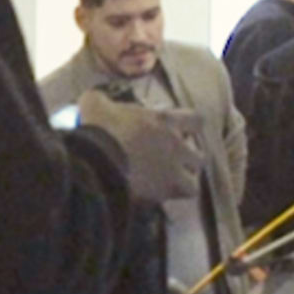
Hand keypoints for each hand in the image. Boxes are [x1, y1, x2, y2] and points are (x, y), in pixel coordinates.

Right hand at [71, 91, 198, 206]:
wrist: (95, 162)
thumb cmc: (97, 130)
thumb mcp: (94, 105)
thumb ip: (99, 100)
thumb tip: (94, 98)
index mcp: (164, 121)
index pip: (196, 120)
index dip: (190, 127)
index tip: (179, 132)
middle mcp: (176, 145)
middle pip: (199, 154)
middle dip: (187, 159)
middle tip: (171, 162)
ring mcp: (174, 169)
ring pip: (194, 178)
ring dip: (183, 179)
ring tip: (167, 182)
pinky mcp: (167, 190)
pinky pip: (183, 194)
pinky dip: (174, 195)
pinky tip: (160, 195)